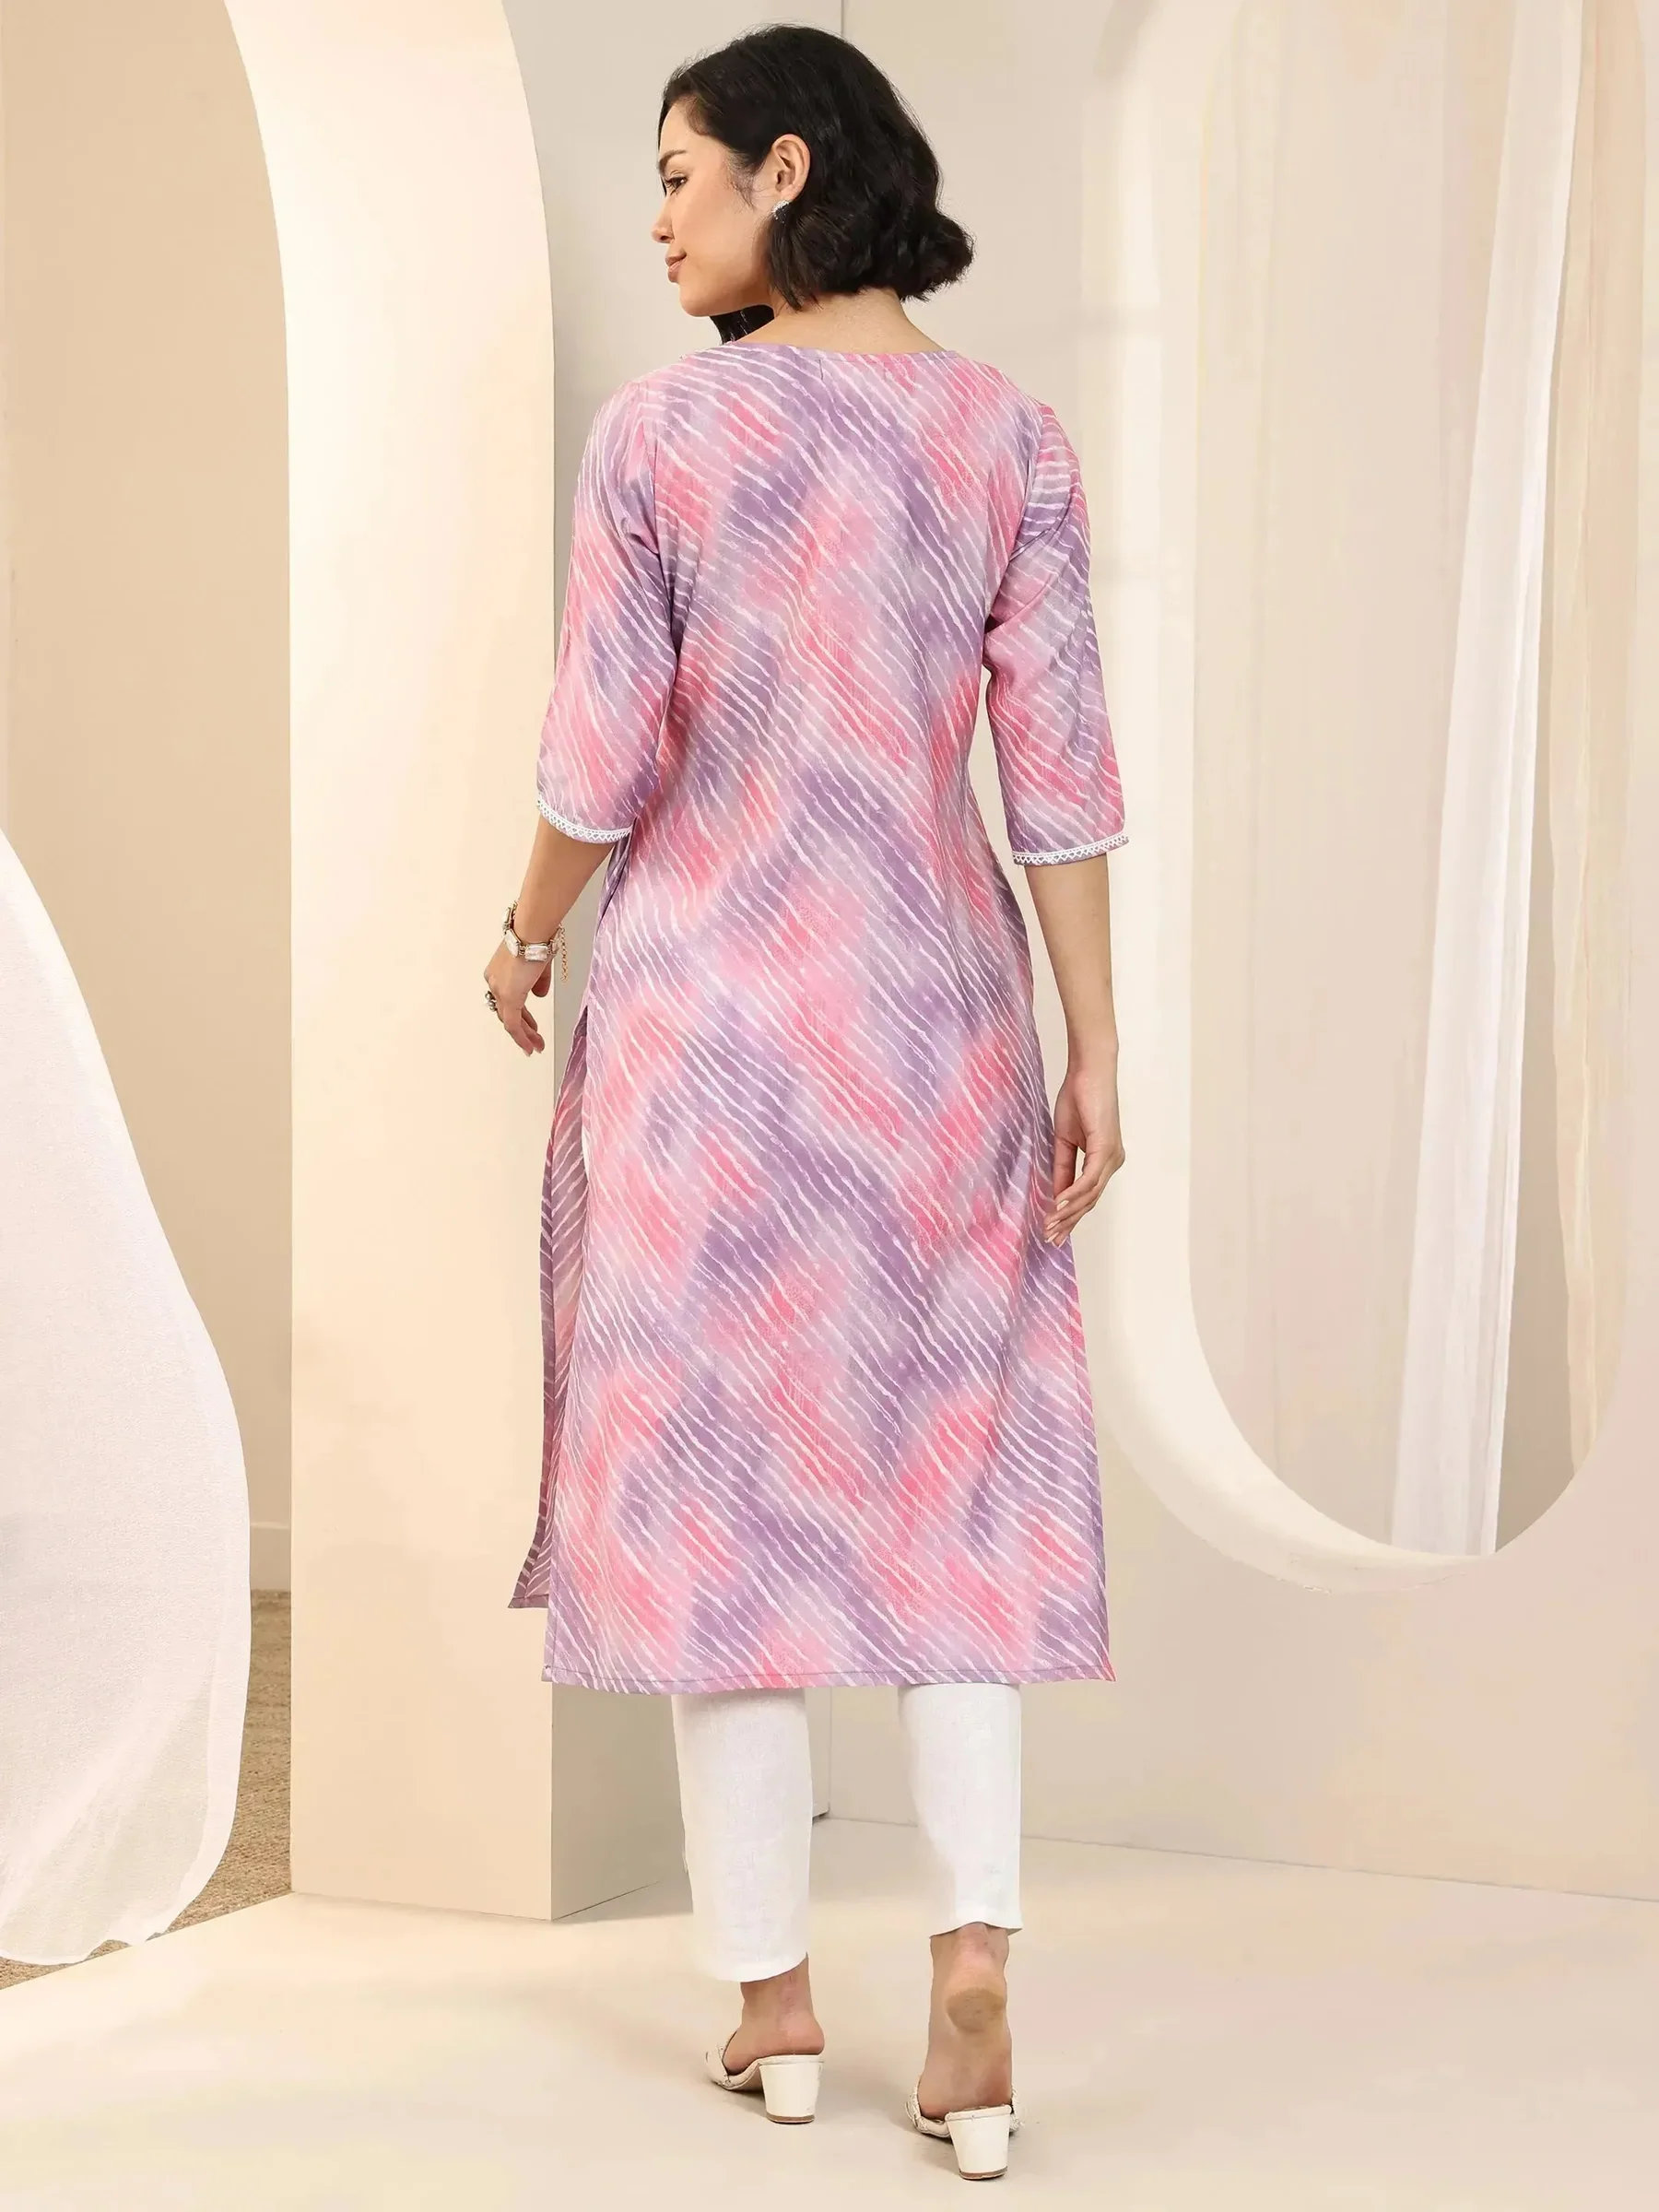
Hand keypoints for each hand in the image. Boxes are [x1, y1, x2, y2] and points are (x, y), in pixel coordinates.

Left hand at [484, 935, 551, 1055]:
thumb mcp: (538, 964)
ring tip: (536, 1046)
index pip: (506, 999)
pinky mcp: (508, 998)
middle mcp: (494, 982)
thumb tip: (539, 995)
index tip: (529, 1023)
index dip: (519, 1012)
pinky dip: (521, 1037)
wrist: (532, 934)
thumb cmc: (536, 939)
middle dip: (522, 1027)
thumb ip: (538, 982)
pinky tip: (530, 1046)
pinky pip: (513, 1025)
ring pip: (509, 1020)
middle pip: (505, 1012)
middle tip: (533, 1038)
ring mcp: (499, 991)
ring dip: (524, 1035)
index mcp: (498, 972)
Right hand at [1044, 1056, 1124, 1242]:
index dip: (1070, 1215)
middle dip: (1068, 1222)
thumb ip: (1062, 1167)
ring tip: (1049, 1226)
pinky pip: (1089, 1179)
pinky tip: (1058, 1205)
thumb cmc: (1078, 1098)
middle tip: (1050, 1238)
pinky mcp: (1106, 1149)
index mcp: (1105, 1160)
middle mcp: (1113, 1162)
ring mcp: (1112, 1157)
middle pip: (1089, 1201)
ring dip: (1068, 1212)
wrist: (1088, 1071)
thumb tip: (1056, 1194)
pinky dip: (1072, 1194)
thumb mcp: (1064, 1140)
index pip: (1087, 1195)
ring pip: (1089, 1195)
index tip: (1053, 1231)